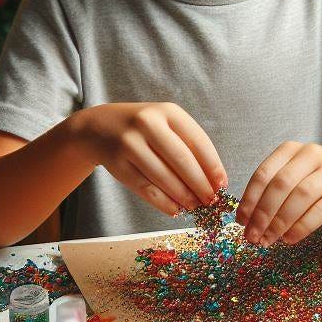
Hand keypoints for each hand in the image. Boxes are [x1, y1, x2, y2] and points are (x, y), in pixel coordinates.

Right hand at [76, 102, 226, 216]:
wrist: (100, 127)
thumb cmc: (144, 129)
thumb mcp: (167, 124)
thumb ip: (189, 146)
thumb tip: (213, 181)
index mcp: (168, 111)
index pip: (199, 142)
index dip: (213, 167)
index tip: (222, 185)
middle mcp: (148, 124)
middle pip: (182, 161)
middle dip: (200, 185)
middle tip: (210, 201)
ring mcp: (130, 143)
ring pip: (164, 177)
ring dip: (183, 197)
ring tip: (195, 207)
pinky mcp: (117, 163)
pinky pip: (146, 188)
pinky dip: (163, 203)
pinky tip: (175, 209)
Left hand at [235, 142, 321, 246]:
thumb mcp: (297, 174)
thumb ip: (274, 190)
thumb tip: (248, 221)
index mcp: (292, 149)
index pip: (263, 173)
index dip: (249, 199)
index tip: (241, 222)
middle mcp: (311, 154)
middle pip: (280, 185)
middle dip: (262, 214)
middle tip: (252, 236)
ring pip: (300, 197)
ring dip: (280, 222)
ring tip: (269, 240)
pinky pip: (321, 210)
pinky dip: (302, 227)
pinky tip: (290, 239)